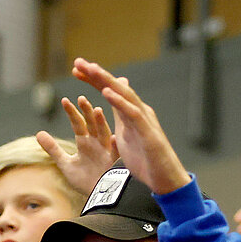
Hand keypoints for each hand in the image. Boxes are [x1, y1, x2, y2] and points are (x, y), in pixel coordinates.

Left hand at [35, 96, 116, 195]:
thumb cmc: (83, 180)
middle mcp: (96, 143)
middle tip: (81, 98)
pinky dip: (115, 146)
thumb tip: (38, 133)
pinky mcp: (113, 164)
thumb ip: (53, 149)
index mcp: (85, 142)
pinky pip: (115, 153)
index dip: (72, 112)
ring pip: (104, 134)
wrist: (98, 197)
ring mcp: (106, 152)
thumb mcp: (65, 163)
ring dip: (101, 123)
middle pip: (92, 124)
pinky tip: (114, 138)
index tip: (64, 100)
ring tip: (97, 110)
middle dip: (87, 111)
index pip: (78, 123)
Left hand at [69, 59, 190, 194]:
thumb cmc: (145, 160)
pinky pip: (132, 113)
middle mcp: (137, 111)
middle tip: (78, 62)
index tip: (76, 70)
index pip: (109, 91)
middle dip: (96, 74)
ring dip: (107, 81)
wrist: (165, 179)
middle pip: (114, 88)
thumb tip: (113, 102)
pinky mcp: (147, 132)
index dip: (93, 79)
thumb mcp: (126, 135)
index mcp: (129, 113)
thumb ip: (119, 116)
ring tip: (92, 69)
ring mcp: (143, 120)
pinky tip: (106, 92)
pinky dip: (119, 102)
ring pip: (123, 95)